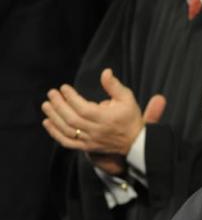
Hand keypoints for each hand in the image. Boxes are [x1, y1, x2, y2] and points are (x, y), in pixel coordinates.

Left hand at [41, 68, 165, 158]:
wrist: (136, 141)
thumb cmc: (130, 117)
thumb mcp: (127, 99)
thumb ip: (114, 86)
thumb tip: (105, 72)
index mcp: (106, 118)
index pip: (83, 108)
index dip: (70, 97)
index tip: (64, 88)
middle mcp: (96, 130)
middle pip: (71, 118)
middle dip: (58, 105)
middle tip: (51, 93)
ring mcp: (90, 140)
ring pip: (67, 130)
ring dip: (54, 117)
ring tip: (46, 105)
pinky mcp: (87, 147)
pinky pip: (67, 142)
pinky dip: (55, 133)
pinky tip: (47, 123)